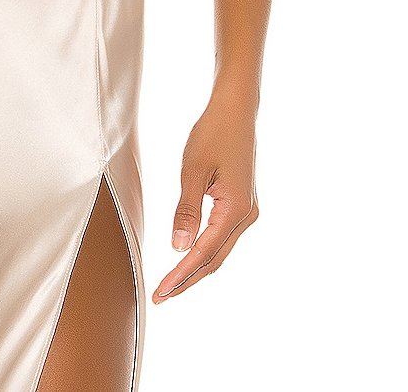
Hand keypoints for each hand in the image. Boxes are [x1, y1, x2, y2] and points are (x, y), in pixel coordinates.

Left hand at [152, 87, 259, 302]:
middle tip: (161, 296)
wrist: (235, 111)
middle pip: (214, 259)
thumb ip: (186, 210)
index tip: (161, 293)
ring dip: (196, 267)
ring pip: (219, 250)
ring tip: (171, 283)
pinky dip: (205, 251)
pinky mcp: (242, 203)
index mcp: (235, 211)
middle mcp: (246, 216)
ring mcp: (247, 211)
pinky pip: (222, 236)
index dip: (181, 276)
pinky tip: (189, 255)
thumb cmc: (213, 134)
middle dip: (187, 279)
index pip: (203, 253)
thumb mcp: (193, 171)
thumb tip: (178, 247)